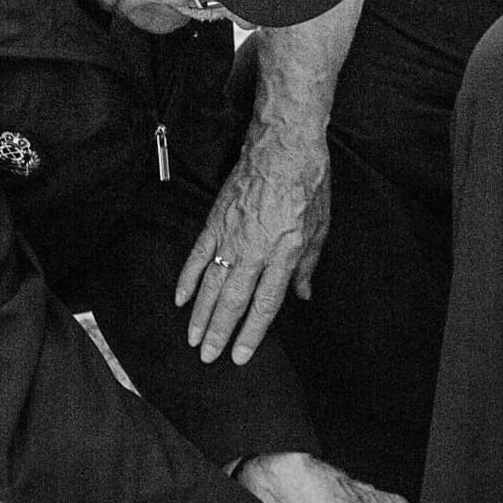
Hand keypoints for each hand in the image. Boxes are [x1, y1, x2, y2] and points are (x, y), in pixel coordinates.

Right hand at [175, 134, 330, 364]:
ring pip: (211, 283)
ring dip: (200, 314)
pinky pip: (198, 255)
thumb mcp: (322, 226)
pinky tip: (180, 298)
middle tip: (206, 357)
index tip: (239, 356)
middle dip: (218, 332)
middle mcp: (255, 249)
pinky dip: (187, 278)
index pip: (264, 303)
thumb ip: (309, 265)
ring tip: (192, 338)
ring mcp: (231, 235)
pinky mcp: (216, 220)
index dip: (250, 334)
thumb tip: (302, 295)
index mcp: (285, 253)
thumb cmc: (308, 183)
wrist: (283, 144)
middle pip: (233, 300)